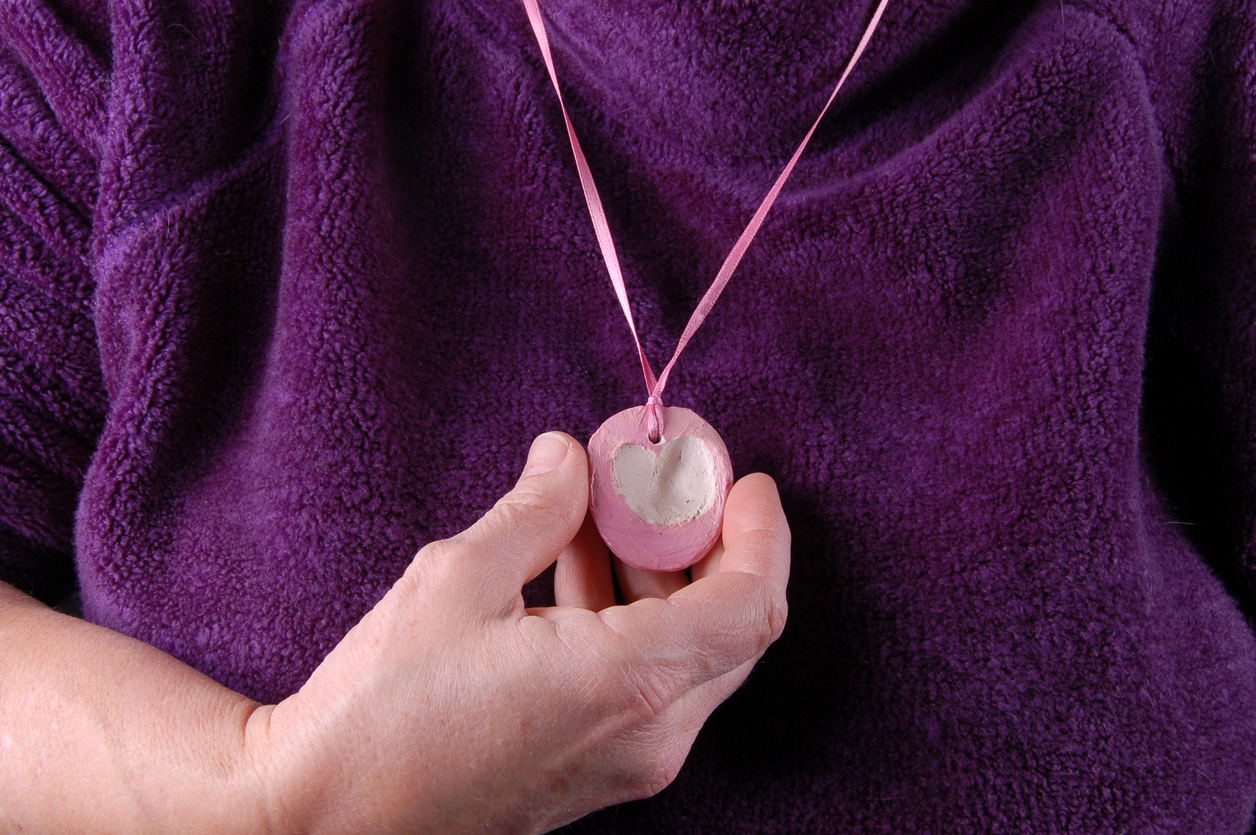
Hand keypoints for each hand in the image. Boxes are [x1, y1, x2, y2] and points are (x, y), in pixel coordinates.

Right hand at [249, 432, 789, 834]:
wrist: (326, 819)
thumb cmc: (381, 711)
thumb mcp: (457, 579)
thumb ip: (536, 510)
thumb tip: (569, 458)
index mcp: (625, 683)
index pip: (751, 607)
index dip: (762, 535)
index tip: (743, 482)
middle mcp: (647, 736)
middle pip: (731, 629)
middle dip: (708, 545)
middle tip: (666, 484)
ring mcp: (626, 764)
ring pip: (689, 655)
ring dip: (663, 577)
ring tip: (599, 514)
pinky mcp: (598, 773)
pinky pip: (648, 684)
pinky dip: (632, 619)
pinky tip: (570, 567)